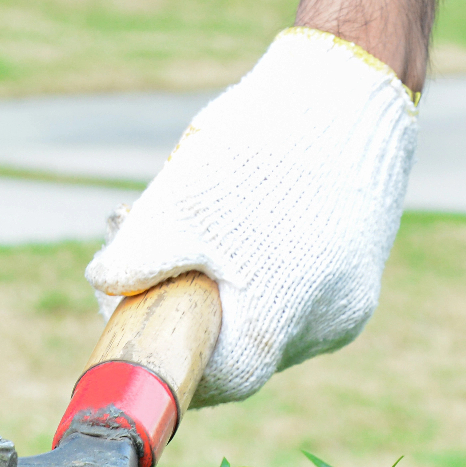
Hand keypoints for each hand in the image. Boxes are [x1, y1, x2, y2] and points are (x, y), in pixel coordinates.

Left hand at [86, 0, 447, 404]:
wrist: (349, 87)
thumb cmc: (259, 152)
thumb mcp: (177, 207)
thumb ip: (135, 258)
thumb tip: (104, 283)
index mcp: (280, 325)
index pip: (216, 378)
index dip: (167, 353)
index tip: (130, 322)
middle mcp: (328, 323)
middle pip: (241, 344)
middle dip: (186, 306)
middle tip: (142, 263)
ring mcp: (351, 293)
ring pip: (268, 311)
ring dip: (219, 281)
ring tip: (184, 222)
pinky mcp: (360, 261)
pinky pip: (297, 283)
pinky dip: (257, 264)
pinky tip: (233, 215)